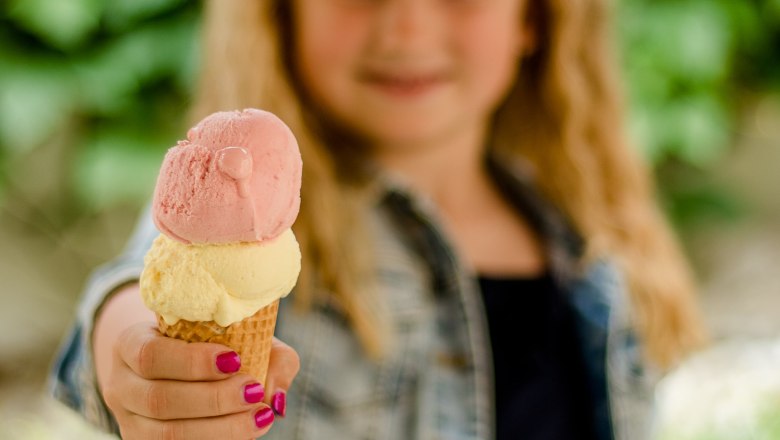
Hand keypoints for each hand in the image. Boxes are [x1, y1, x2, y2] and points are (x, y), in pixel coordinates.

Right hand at [101, 322, 299, 439]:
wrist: (175, 364)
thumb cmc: (210, 343)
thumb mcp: (232, 332)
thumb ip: (265, 353)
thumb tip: (275, 395)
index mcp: (130, 344)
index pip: (150, 355)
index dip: (192, 361)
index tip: (234, 359)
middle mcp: (120, 385)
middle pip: (159, 400)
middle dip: (213, 399)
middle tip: (253, 392)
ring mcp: (128, 422)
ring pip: (165, 434)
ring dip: (219, 428)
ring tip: (259, 417)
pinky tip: (245, 435)